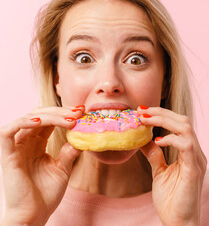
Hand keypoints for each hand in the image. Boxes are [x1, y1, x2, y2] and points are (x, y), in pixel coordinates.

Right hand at [0, 106, 83, 225]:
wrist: (34, 215)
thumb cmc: (46, 194)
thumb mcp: (63, 169)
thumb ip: (69, 152)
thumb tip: (82, 138)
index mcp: (37, 144)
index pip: (49, 121)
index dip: (65, 114)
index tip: (83, 111)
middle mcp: (25, 143)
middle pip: (40, 116)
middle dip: (61, 111)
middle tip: (79, 111)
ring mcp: (15, 148)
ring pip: (28, 119)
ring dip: (50, 115)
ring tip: (70, 118)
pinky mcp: (7, 155)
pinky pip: (8, 131)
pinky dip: (23, 122)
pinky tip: (41, 121)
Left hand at [138, 106, 206, 225]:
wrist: (178, 223)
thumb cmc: (172, 200)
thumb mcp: (160, 172)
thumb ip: (155, 155)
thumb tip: (144, 140)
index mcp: (190, 153)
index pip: (179, 124)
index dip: (162, 114)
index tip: (142, 111)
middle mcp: (197, 153)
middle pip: (183, 121)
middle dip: (161, 113)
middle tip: (141, 111)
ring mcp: (197, 161)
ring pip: (186, 128)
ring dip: (164, 120)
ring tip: (145, 120)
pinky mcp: (194, 170)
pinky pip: (186, 146)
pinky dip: (171, 139)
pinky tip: (156, 141)